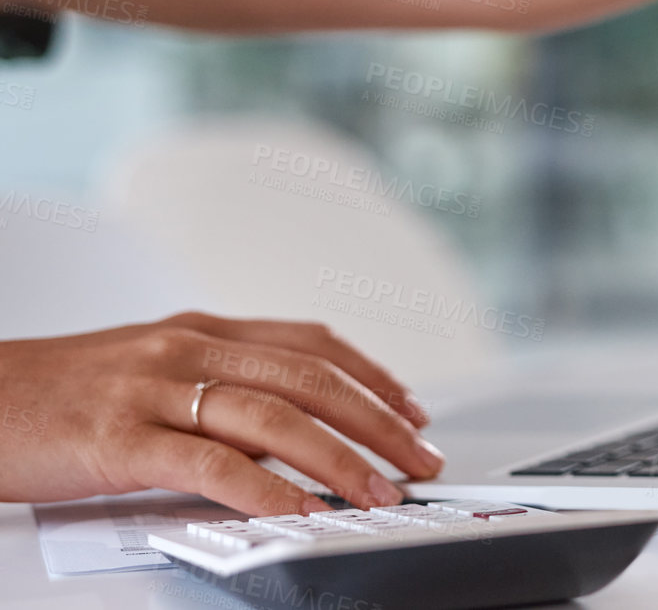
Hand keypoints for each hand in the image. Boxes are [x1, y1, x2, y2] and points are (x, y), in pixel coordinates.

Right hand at [0, 311, 442, 515]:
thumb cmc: (54, 394)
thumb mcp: (148, 369)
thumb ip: (215, 384)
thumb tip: (289, 424)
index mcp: (200, 330)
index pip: (311, 342)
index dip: (372, 376)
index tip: (412, 410)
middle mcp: (188, 348)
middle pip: (310, 378)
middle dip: (377, 421)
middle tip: (419, 459)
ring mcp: (155, 389)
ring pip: (274, 415)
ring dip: (339, 459)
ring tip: (378, 492)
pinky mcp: (120, 436)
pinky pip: (208, 462)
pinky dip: (263, 487)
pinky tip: (298, 509)